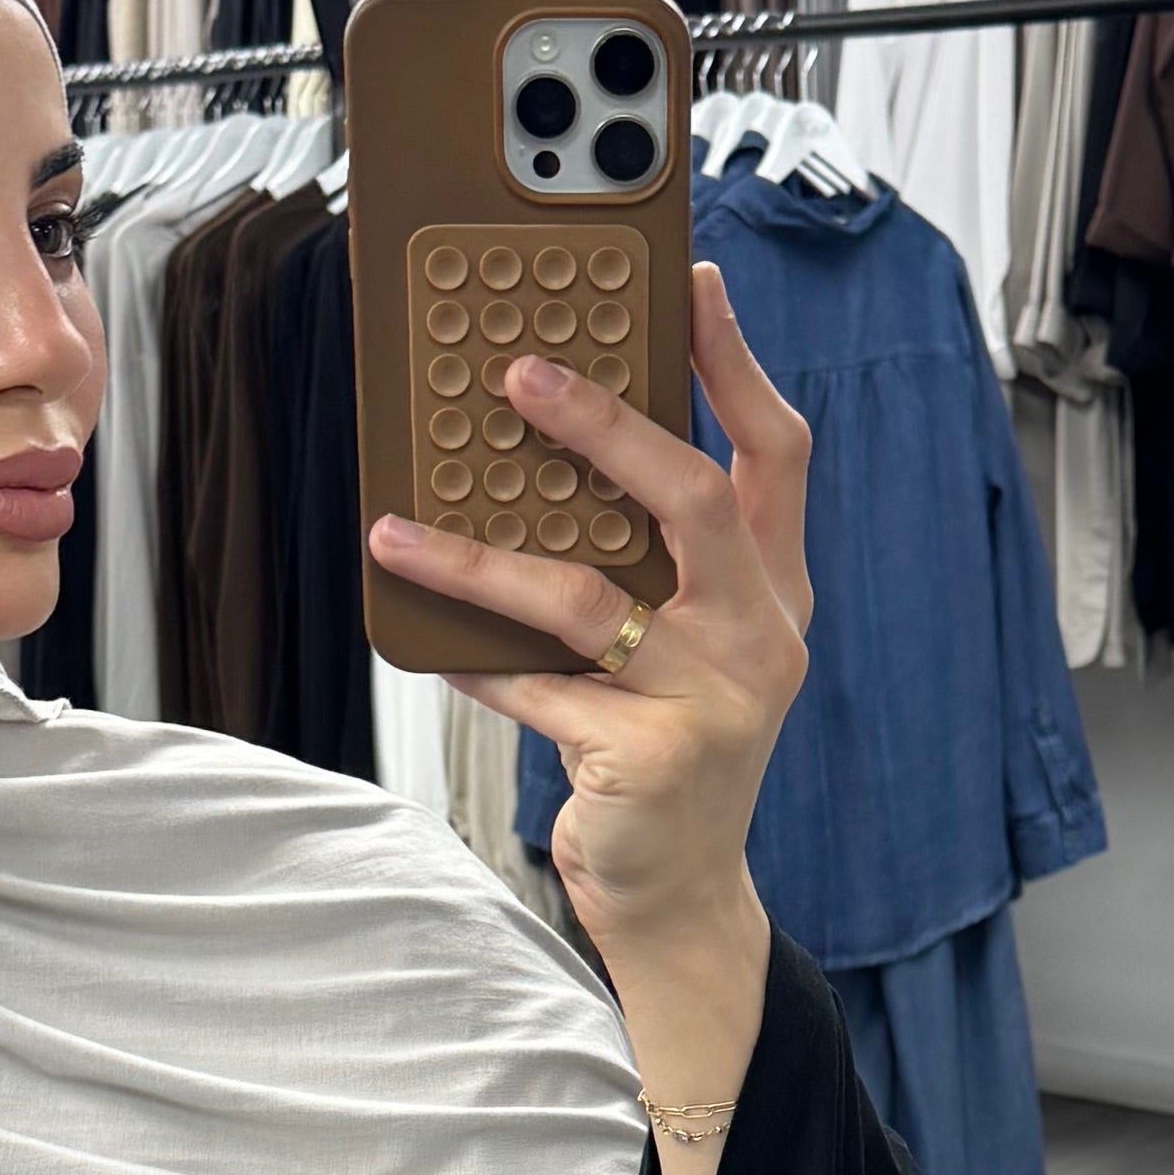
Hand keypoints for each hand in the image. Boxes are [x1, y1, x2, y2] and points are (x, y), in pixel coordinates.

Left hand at [370, 260, 809, 969]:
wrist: (680, 889)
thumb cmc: (663, 745)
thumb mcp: (686, 644)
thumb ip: (649, 561)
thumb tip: (542, 455)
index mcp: (773, 588)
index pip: (774, 452)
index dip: (736, 364)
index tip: (692, 285)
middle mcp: (760, 634)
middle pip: (696, 498)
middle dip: (606, 425)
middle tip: (518, 375)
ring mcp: (714, 699)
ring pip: (588, 599)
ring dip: (480, 558)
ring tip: (399, 529)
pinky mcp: (651, 758)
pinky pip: (537, 688)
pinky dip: (472, 660)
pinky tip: (420, 634)